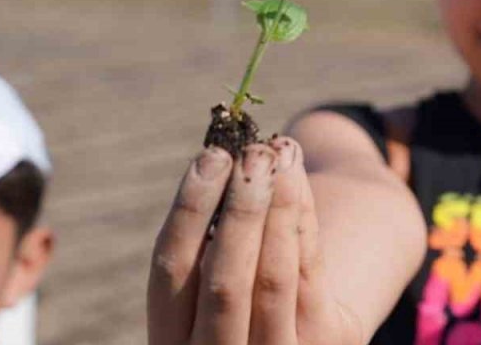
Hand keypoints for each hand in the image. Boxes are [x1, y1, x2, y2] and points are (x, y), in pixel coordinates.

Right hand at [147, 138, 363, 344]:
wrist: (301, 337)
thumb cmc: (243, 295)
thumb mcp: (213, 282)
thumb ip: (210, 237)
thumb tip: (227, 158)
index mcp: (172, 343)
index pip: (170, 273)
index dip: (189, 211)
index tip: (211, 157)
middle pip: (223, 282)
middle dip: (240, 211)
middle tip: (253, 155)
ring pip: (272, 278)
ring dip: (278, 208)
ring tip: (281, 154)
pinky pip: (310, 276)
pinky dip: (302, 220)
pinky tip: (298, 180)